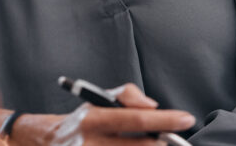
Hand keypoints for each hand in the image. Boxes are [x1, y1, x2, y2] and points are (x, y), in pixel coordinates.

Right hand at [10, 83, 195, 144]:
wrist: (48, 143)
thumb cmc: (83, 120)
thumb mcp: (99, 99)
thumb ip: (127, 95)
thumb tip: (152, 106)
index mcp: (94, 119)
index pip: (136, 119)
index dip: (165, 120)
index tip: (187, 118)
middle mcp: (91, 143)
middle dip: (163, 143)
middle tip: (175, 139)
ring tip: (155, 144)